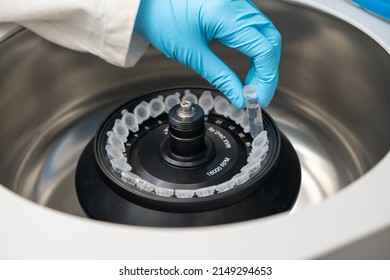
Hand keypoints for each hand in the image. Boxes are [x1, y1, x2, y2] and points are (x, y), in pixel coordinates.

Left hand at [135, 0, 280, 107]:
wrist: (146, 2)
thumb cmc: (161, 18)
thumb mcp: (191, 53)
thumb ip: (220, 76)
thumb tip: (239, 96)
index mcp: (227, 13)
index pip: (263, 49)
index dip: (266, 78)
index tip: (259, 99)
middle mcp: (236, 3)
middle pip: (269, 39)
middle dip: (267, 71)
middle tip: (256, 94)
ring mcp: (235, 1)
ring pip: (264, 33)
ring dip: (262, 60)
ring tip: (251, 83)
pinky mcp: (231, 5)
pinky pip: (253, 27)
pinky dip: (255, 48)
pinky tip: (249, 64)